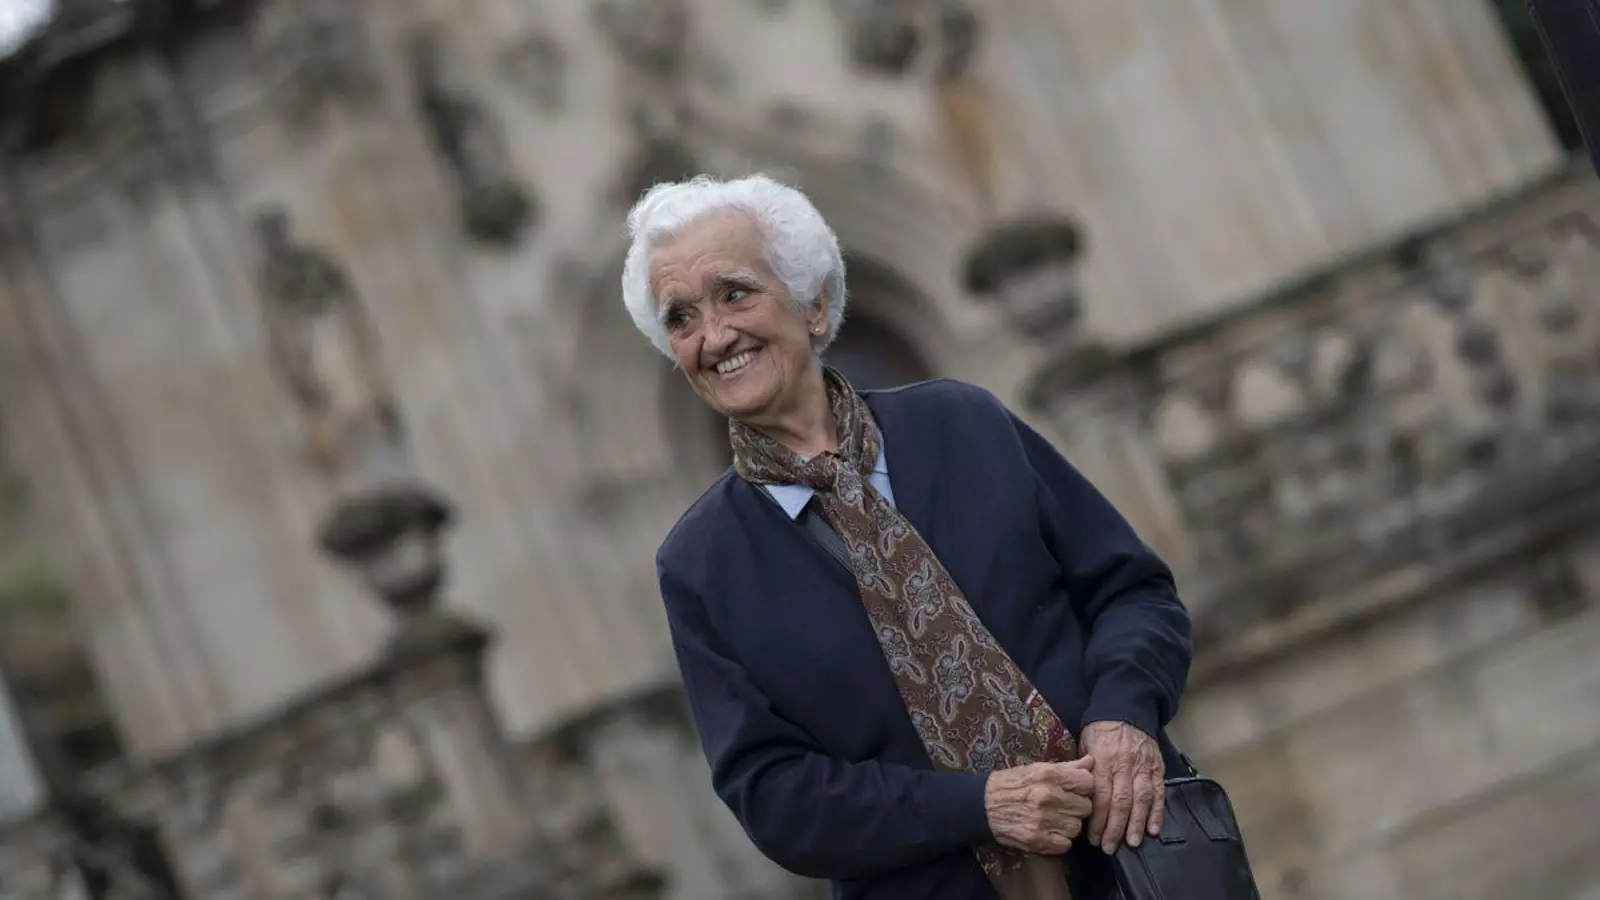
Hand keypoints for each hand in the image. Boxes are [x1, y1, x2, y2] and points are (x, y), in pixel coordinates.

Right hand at [983, 757, 1095, 854]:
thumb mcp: (1037, 769)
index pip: (1088, 783)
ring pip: (1076, 827)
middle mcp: (1048, 796)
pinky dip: (1059, 841)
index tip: (1074, 790)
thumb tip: (1090, 762)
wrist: (982, 805)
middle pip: (1085, 807)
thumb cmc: (1012, 784)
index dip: (1083, 787)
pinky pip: (1065, 844)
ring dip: (1068, 825)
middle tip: (1064, 806)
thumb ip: (1066, 767)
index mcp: (1049, 775)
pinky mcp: (1038, 840)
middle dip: (1076, 807)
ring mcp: (1043, 820)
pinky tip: (1049, 831)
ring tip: (1055, 819)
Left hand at [1081, 720, 1163, 853]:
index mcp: (1103, 759)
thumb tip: (1077, 795)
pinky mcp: (1157, 767)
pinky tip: (1153, 829)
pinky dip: (1157, 811)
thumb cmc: (1100, 731)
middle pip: (1120, 801)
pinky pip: (1158, 792)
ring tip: (1131, 843)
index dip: (1097, 819)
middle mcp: (1124, 765)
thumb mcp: (1084, 744)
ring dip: (1136, 824)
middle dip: (1115, 827)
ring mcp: (1143, 766)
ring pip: (1140, 799)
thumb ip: (1082, 769)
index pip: (1100, 795)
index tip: (1093, 837)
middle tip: (1109, 847)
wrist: (1126, 709)